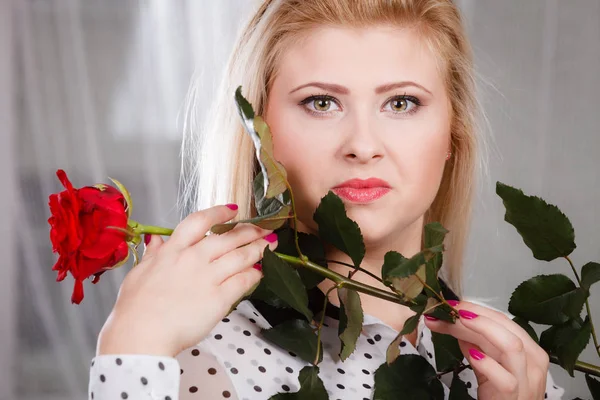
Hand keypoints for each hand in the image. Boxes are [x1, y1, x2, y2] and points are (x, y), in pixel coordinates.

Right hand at [96, 204, 277, 356]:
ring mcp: (208, 277)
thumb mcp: (138, 273)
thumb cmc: (135, 309)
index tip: (233, 210)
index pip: (200, 221)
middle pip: (228, 238)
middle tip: (263, 228)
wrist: (141, 335)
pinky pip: (243, 281)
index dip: (219, 213)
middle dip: (249, 231)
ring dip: (258, 248)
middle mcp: (193, 258)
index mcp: (173, 250)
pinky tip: (261, 271)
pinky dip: (254, 274)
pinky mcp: (219, 298)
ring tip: (271, 244)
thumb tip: (157, 240)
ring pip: (240, 256)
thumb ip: (153, 255)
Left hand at [424, 301, 549, 398]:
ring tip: (457, 322)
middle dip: (473, 315)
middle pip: (505, 327)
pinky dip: (488, 365)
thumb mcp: (488, 364)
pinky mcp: (515, 397)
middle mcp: (533, 361)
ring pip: (511, 346)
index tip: (450, 304)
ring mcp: (527, 381)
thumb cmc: (501, 395)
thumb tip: (455, 321)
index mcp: (528, 349)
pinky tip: (472, 356)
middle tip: (446, 311)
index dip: (475, 308)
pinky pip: (505, 379)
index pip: (502, 319)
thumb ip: (475, 344)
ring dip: (481, 329)